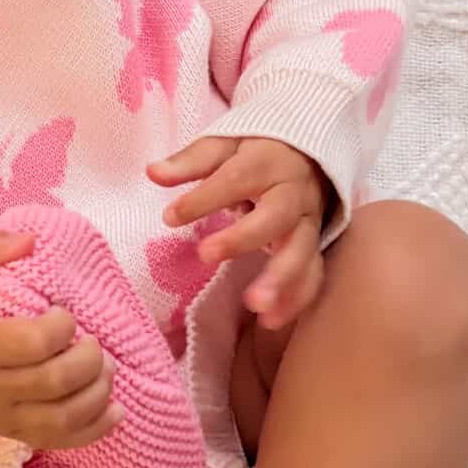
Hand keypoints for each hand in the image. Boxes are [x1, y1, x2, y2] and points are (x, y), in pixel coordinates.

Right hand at [0, 230, 118, 449]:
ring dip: (97, 394)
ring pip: (61, 418)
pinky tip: (114, 410)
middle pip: (54, 382)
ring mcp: (0, 416)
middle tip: (94, 342)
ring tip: (106, 369)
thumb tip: (33, 240)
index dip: (63, 326)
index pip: (34, 343)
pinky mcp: (10, 433)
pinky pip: (57, 441)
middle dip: (89, 360)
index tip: (65, 313)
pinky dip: (92, 430)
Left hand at [147, 136, 332, 329]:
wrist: (310, 154)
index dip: (203, 198)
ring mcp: (307, 222)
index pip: (235, 178)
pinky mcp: (315, 246)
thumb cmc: (255, 153)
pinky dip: (296, 299)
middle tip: (205, 255)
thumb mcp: (223, 146)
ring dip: (281, 280)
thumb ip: (190, 162)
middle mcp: (292, 193)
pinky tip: (270, 322)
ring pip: (302, 251)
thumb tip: (153, 172)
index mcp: (266, 162)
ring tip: (255, 306)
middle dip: (242, 238)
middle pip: (275, 216)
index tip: (170, 217)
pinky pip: (312, 274)